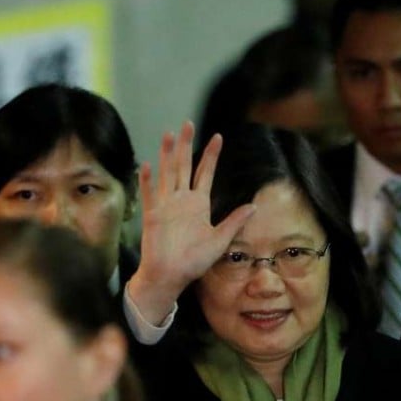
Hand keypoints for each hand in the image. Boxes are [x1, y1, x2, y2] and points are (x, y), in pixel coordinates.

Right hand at [127, 121, 254, 323]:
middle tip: (187, 123)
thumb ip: (233, 222)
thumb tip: (254, 206)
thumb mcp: (220, 241)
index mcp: (198, 204)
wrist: (171, 277)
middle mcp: (181, 200)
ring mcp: (165, 206)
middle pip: (183, 166)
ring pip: (166, 174)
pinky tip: (147, 165)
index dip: (211, 155)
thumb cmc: (194, 262)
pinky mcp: (152, 216)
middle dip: (185, 145)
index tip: (218, 137)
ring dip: (166, 154)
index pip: (205, 173)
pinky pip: (150, 195)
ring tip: (168, 134)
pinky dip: (148, 181)